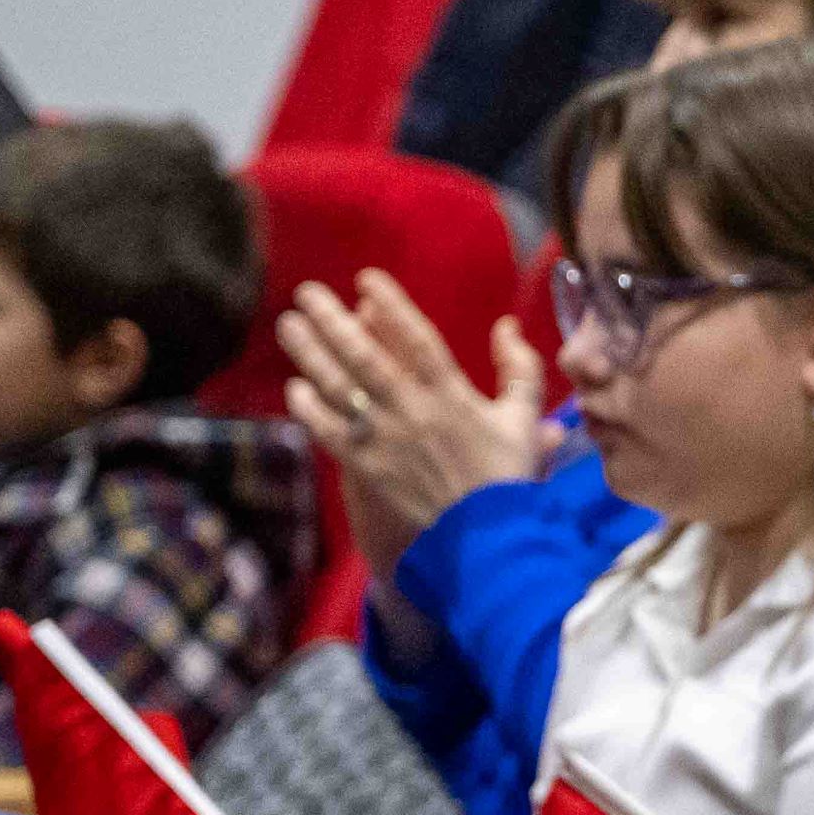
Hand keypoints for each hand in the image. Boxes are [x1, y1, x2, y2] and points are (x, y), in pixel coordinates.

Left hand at [278, 270, 543, 588]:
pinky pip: (331, 433)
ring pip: (340, 388)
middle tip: (306, 292)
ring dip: (311, 354)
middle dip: (333, 320)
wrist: (489, 535)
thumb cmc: (508, 474)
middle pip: (365, 356)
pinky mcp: (368, 468)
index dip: (391, 305)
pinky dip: (311, 410)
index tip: (366, 278)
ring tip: (288, 325)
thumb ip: (519, 367)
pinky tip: (296, 388)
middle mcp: (414, 410)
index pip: (417, 338)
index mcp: (452, 394)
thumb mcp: (524, 416)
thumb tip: (506, 325)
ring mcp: (386, 439)